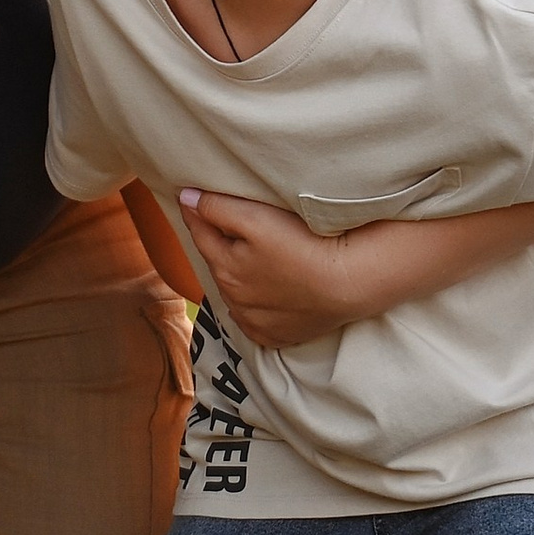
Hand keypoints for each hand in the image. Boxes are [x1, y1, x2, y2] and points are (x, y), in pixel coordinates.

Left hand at [175, 191, 348, 346]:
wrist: (349, 284)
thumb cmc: (302, 245)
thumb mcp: (255, 218)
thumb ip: (217, 208)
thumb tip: (185, 198)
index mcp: (225, 268)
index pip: (202, 234)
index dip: (197, 213)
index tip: (192, 198)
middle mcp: (234, 299)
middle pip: (219, 265)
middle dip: (219, 246)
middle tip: (226, 228)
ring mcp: (255, 321)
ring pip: (236, 294)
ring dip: (237, 278)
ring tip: (251, 261)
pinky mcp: (277, 336)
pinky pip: (256, 321)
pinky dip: (256, 308)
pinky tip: (267, 295)